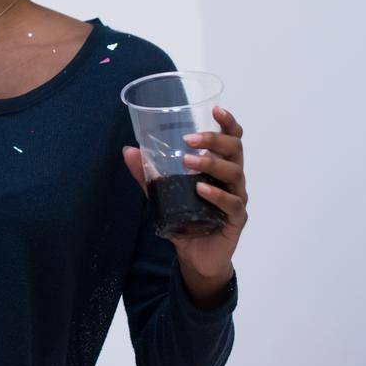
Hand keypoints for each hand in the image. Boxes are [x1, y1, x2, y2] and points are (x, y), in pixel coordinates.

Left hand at [121, 105, 247, 294]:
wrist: (196, 256)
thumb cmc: (185, 219)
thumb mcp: (163, 195)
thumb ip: (147, 175)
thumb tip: (128, 150)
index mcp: (220, 167)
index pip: (231, 139)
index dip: (228, 123)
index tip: (215, 109)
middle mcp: (232, 179)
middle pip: (235, 150)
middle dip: (214, 140)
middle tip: (189, 139)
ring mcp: (237, 198)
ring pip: (234, 173)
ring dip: (211, 163)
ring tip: (188, 161)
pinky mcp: (236, 219)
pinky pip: (232, 203)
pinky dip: (217, 194)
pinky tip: (201, 189)